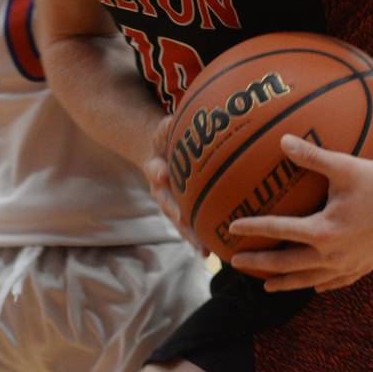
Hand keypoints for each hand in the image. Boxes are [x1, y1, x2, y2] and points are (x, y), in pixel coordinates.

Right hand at [142, 114, 209, 256]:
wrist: (163, 154)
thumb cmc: (167, 139)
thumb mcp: (163, 129)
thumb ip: (166, 126)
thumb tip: (172, 120)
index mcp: (156, 168)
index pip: (155, 170)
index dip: (158, 172)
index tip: (163, 175)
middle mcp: (163, 191)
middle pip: (169, 207)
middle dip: (179, 219)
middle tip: (189, 227)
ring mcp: (174, 205)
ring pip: (182, 223)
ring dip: (192, 236)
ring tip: (205, 250)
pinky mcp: (188, 212)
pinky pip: (196, 226)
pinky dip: (204, 237)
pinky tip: (218, 249)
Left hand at [226, 133, 372, 291]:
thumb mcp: (342, 166)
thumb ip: (311, 156)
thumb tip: (282, 140)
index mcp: (323, 231)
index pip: (278, 231)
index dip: (253, 229)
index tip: (232, 229)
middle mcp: (332, 255)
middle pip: (286, 264)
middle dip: (259, 264)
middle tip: (236, 262)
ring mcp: (347, 265)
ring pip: (307, 280)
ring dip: (284, 282)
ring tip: (265, 285)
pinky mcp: (362, 268)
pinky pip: (333, 283)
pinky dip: (316, 285)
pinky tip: (310, 285)